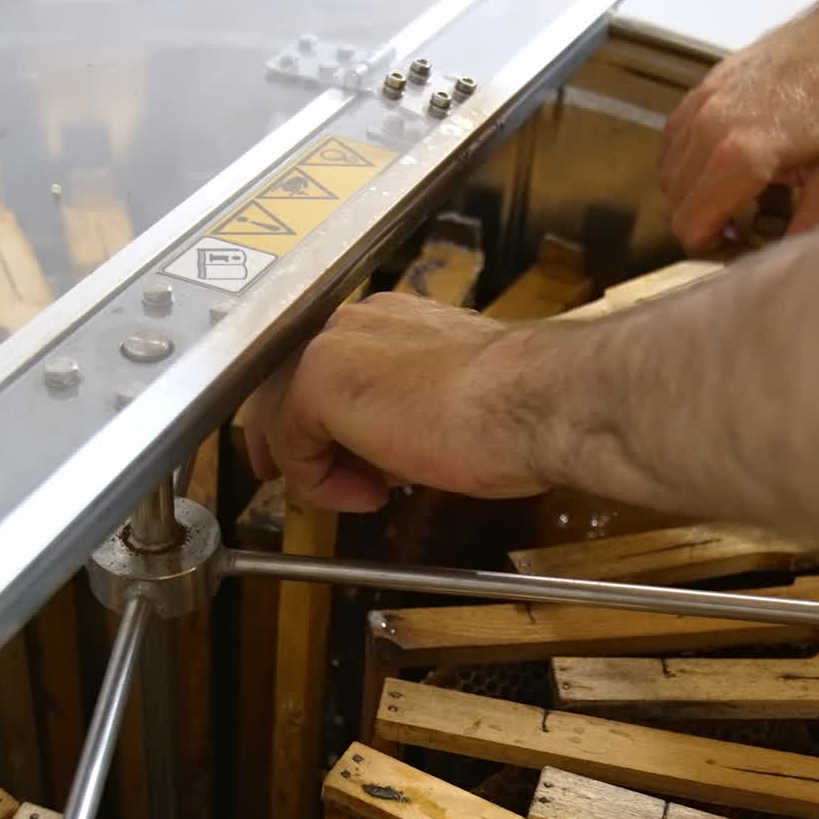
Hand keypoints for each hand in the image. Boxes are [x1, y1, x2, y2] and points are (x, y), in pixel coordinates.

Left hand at [240, 293, 550, 511]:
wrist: (534, 401)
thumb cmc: (518, 410)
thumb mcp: (450, 411)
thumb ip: (404, 420)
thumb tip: (384, 459)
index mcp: (390, 322)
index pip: (327, 369)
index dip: (315, 420)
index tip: (321, 460)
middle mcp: (356, 322)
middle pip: (288, 384)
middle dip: (289, 442)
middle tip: (295, 483)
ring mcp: (332, 345)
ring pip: (284, 414)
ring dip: (314, 468)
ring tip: (364, 496)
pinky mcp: (319, 379)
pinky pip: (293, 445)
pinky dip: (320, 483)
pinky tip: (369, 496)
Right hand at [660, 8, 818, 251]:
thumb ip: (806, 229)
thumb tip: (778, 266)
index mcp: (741, 155)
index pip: (690, 227)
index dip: (712, 250)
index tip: (742, 245)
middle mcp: (709, 128)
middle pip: (674, 206)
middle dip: (704, 224)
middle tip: (745, 223)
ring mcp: (703, 103)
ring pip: (668, 176)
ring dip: (695, 194)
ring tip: (738, 192)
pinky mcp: (705, 86)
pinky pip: (674, 142)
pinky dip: (690, 163)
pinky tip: (727, 162)